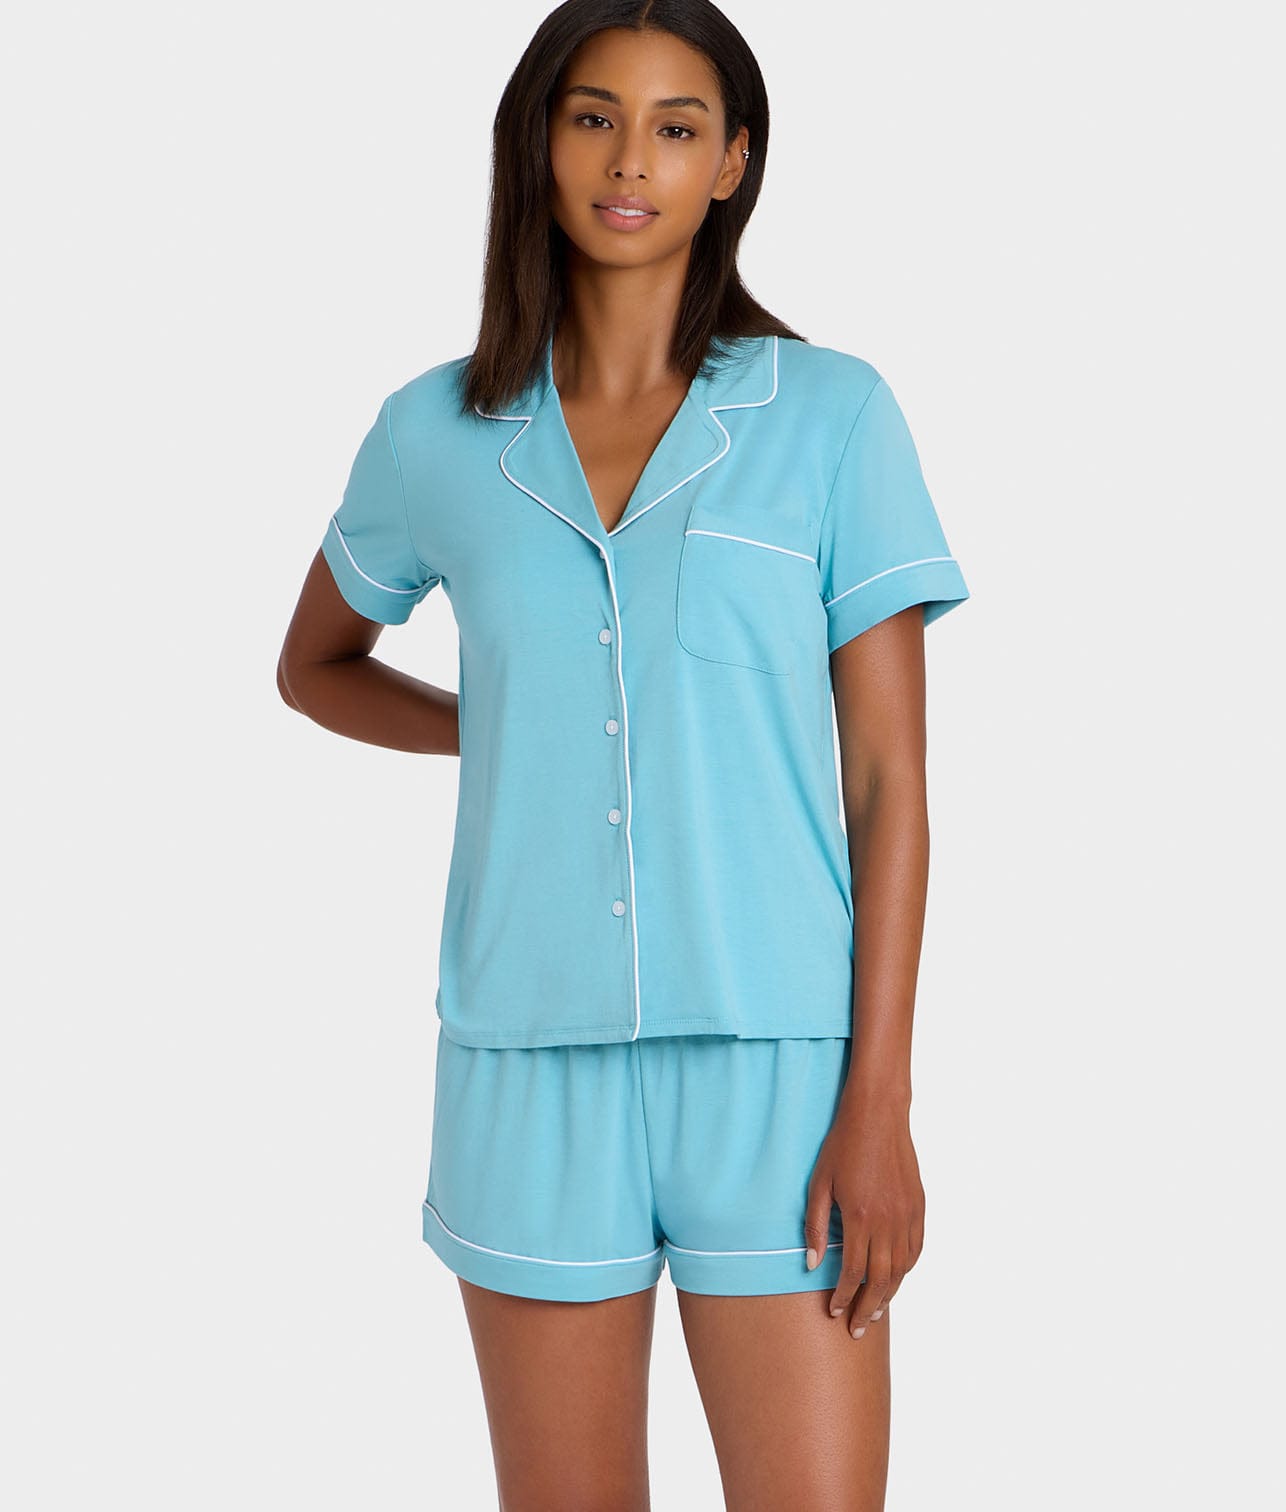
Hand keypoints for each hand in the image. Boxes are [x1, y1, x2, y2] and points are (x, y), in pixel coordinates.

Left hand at [802, 1093, 924, 1337]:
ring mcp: (907, 1215)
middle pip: (880, 1279)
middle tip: (857, 1330)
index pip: (852, 1272)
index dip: (843, 1297)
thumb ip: (815, 1226)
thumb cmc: (842, 1145)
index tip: (833, 1312)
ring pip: (901, 1269)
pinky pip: (916, 1249)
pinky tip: (895, 1279)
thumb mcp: (819, 1183)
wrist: (878, 1115)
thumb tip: (813, 1264)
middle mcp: (888, 1221)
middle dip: (867, 1308)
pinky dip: (906, 1270)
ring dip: (888, 1294)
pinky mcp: (919, 1207)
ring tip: (875, 1312)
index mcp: (860, 1217)